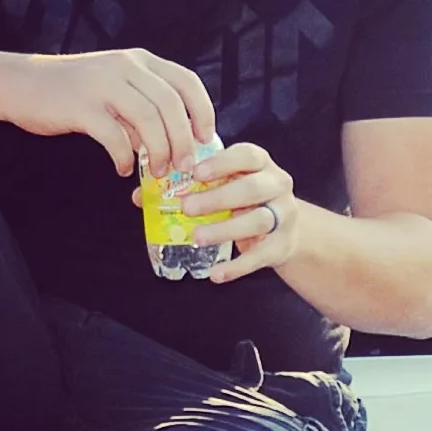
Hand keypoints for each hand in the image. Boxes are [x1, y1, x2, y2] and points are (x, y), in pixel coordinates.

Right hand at [3, 49, 215, 178]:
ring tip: (157, 172)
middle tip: (185, 166)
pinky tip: (123, 169)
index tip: (206, 137)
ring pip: (148, 119)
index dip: (203, 111)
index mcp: (139, 61)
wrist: (19, 84)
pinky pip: (114, 136)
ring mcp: (102, 84)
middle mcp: (125, 67)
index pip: (186, 81)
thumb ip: (144, 107)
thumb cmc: (73, 92)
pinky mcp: (80, 106)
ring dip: (158, 151)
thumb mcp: (115, 87)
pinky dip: (125, 157)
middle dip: (183, 140)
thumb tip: (176, 143)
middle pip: (171, 104)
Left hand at [180, 140, 304, 278]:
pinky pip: (260, 256)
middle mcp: (277, 186)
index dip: (223, 163)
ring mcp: (283, 216)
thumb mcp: (229, 182)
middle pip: (252, 189)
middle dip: (218, 198)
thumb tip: (146, 196)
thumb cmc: (247, 198)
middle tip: (186, 208)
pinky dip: (237, 267)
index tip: (196, 173)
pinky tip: (216, 274)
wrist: (286, 228)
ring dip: (225, 230)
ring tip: (197, 237)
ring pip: (259, 221)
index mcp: (262, 165)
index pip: (248, 156)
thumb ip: (197, 183)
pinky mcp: (281, 245)